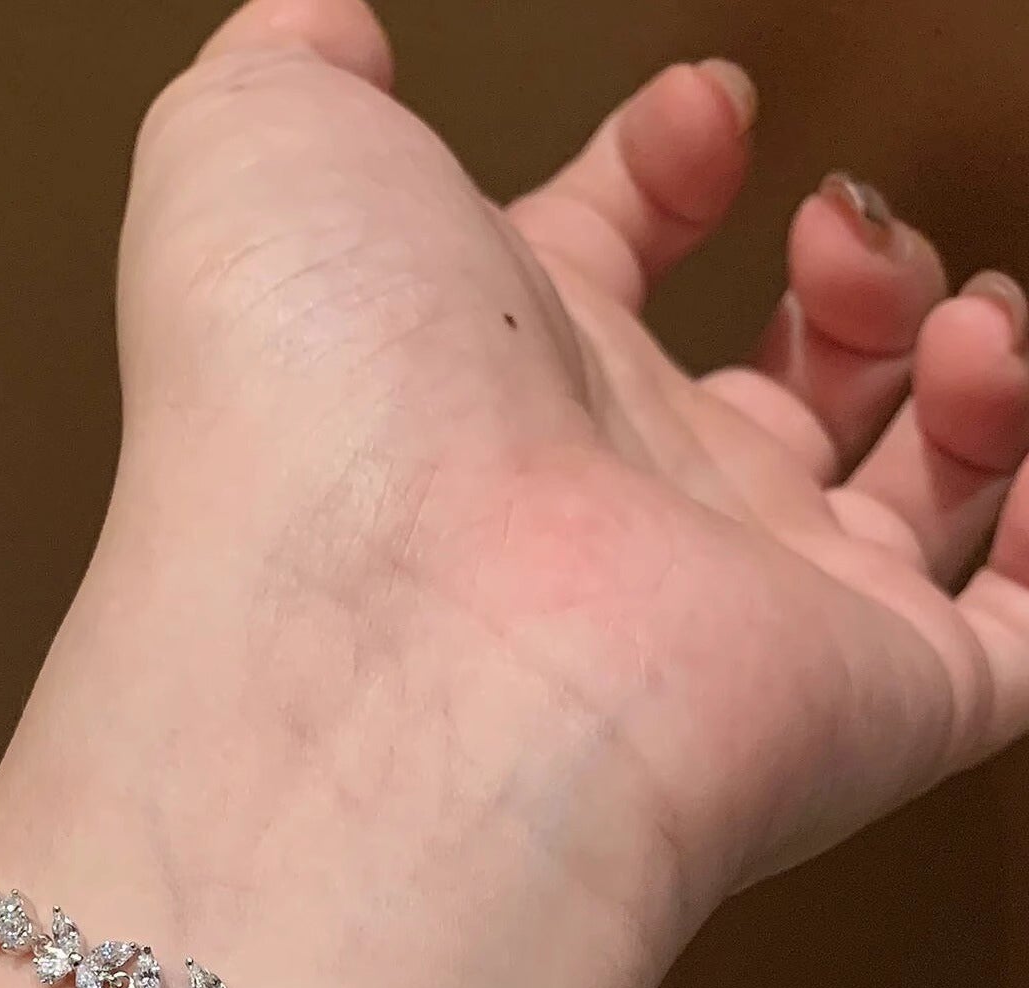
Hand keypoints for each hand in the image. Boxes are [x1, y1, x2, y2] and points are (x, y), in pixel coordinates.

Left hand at [0, 0, 1028, 963]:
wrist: (405, 638)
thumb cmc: (308, 411)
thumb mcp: (255, 157)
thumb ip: (295, 72)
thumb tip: (330, 43)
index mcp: (494, 384)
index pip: (603, 272)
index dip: (660, 170)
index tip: (696, 106)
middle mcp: (624, 508)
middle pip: (772, 399)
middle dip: (843, 271)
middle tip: (829, 228)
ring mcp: (755, 614)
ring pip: (917, 507)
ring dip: (972, 365)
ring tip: (945, 313)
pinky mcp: (881, 701)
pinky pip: (1017, 638)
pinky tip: (1010, 401)